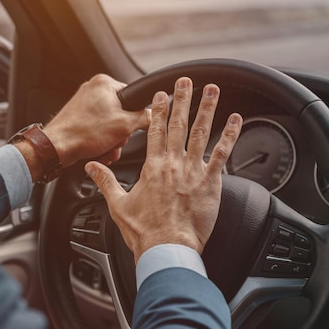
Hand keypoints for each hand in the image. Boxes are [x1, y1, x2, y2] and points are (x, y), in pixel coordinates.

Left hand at [43, 74, 149, 167]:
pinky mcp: (78, 118)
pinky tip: (100, 151)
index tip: (132, 127)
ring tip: (107, 149)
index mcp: (104, 83)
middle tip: (117, 141)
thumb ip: (144, 118)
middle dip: (121, 134)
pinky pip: (98, 129)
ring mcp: (84, 104)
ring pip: (110, 124)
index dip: (135, 116)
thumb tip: (154, 116)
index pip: (133, 97)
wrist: (57, 147)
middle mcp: (93, 90)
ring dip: (113, 141)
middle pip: (121, 113)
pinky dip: (102, 142)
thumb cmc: (83, 133)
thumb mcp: (124, 126)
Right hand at [85, 78, 242, 262]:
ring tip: (212, 90)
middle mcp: (172, 164)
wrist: (166, 248)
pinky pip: (222, 154)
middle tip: (187, 81)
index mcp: (151, 167)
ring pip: (201, 133)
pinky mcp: (209, 183)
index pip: (154, 131)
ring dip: (207, 109)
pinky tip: (236, 121)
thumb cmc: (144, 231)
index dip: (159, 110)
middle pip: (178, 125)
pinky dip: (230, 136)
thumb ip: (105, 181)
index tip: (162, 94)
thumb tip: (92, 167)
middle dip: (182, 100)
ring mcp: (192, 171)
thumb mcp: (118, 204)